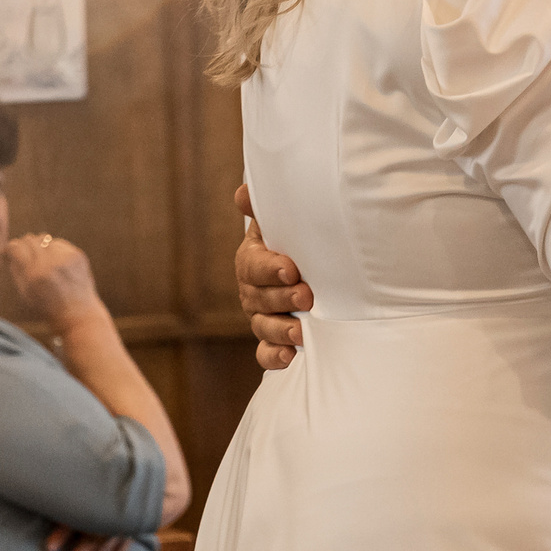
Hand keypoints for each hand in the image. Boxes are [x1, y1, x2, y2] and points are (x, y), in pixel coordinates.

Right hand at [5, 234, 102, 328]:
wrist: (77, 313)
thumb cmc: (48, 306)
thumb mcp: (26, 293)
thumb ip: (16, 270)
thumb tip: (12, 250)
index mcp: (33, 274)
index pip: (17, 247)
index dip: (12, 247)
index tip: (13, 250)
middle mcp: (49, 263)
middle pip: (30, 239)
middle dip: (25, 245)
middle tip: (26, 253)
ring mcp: (64, 258)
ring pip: (44, 238)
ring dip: (40, 246)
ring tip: (42, 260)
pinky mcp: (76, 255)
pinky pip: (59, 243)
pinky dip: (54, 249)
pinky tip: (56, 262)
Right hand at [234, 184, 309, 370]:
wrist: (307, 265)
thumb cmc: (293, 240)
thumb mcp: (280, 222)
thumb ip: (263, 207)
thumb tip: (243, 193)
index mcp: (252, 260)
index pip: (253, 266)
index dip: (270, 269)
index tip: (291, 270)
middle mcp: (253, 290)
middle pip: (259, 298)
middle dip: (282, 299)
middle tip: (306, 297)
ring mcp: (261, 316)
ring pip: (263, 326)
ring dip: (281, 330)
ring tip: (301, 331)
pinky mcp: (272, 339)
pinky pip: (266, 352)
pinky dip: (274, 357)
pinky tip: (289, 357)